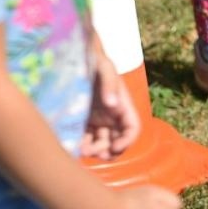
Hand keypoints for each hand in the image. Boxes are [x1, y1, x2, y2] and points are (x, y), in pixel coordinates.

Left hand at [81, 41, 139, 160]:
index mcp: (123, 105)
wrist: (77, 56)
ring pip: (101, 144)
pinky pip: (86, 139)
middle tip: (95, 152)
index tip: (115, 147)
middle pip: (117, 142)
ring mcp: (99, 120)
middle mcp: (113, 116)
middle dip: (108, 151)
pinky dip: (83, 146)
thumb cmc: (95, 60)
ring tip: (82, 150)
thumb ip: (109, 84)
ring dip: (95, 151)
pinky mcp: (84, 121)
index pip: (132, 129)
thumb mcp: (104, 67)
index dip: (127, 141)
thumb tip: (113, 104)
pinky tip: (75, 146)